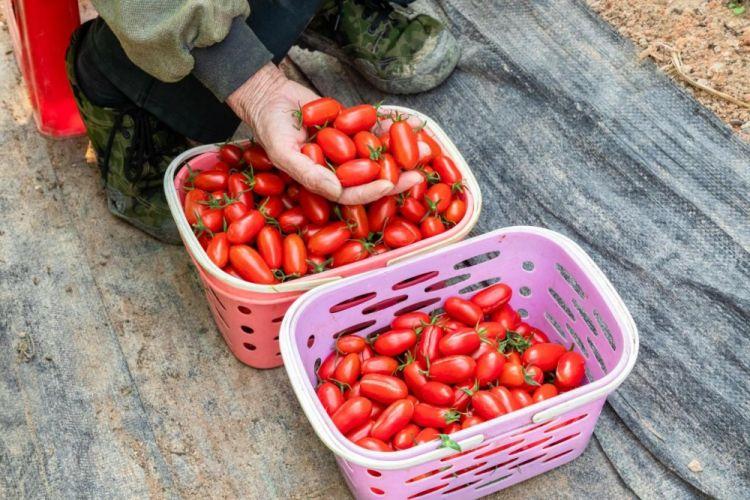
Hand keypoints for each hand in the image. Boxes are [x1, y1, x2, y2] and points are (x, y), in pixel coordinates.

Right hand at [227, 63, 420, 203]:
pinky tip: (413, 121)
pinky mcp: (352, 127)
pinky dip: (392, 126)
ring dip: (402, 151)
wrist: (268, 95)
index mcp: (323, 182)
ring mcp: (347, 148)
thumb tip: (336, 190)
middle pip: (371, 178)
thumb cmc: (269, 127)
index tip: (389, 185)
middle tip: (418, 173)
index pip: (351, 193)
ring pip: (378, 154)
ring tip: (426, 147)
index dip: (370, 192)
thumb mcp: (283, 153)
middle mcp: (338, 168)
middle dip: (396, 177)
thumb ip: (308, 173)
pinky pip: (375, 128)